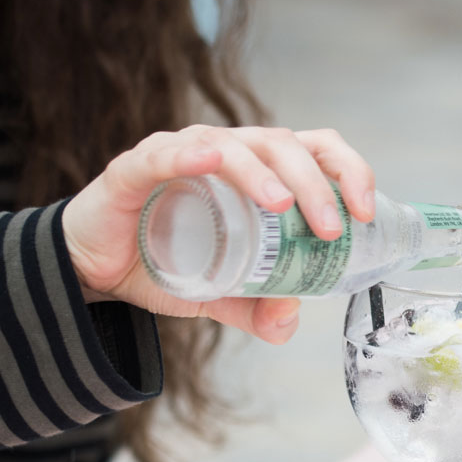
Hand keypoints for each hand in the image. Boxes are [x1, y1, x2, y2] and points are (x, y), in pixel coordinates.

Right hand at [60, 124, 375, 345]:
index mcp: (256, 171)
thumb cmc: (162, 264)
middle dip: (317, 183)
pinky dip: (187, 156)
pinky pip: (163, 154)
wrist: (94, 271)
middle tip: (332, 228)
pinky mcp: (133, 169)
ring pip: (231, 145)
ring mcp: (178, 153)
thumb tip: (289, 318)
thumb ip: (258, 309)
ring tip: (283, 208)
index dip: (348, 171)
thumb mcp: (221, 296)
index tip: (367, 212)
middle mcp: (223, 153)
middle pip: (283, 144)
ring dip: (264, 173)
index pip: (314, 149)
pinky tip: (206, 164)